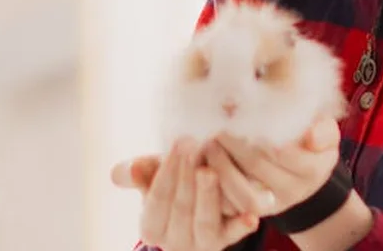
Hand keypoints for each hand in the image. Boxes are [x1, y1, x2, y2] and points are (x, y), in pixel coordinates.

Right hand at [125, 138, 262, 250]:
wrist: (200, 205)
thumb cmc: (175, 186)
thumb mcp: (157, 178)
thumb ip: (142, 173)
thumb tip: (132, 167)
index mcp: (152, 227)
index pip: (157, 199)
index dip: (166, 171)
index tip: (178, 143)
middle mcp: (174, 241)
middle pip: (180, 208)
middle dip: (186, 176)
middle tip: (194, 146)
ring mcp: (201, 243)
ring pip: (204, 222)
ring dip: (207, 196)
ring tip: (210, 171)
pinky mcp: (226, 240)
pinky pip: (233, 234)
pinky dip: (241, 226)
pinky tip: (250, 216)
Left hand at [205, 118, 341, 217]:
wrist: (306, 171)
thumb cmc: (311, 140)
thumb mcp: (325, 131)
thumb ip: (323, 130)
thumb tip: (311, 136)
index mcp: (314, 169)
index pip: (283, 151)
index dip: (260, 132)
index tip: (240, 111)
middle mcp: (294, 191)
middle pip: (258, 168)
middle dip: (234, 144)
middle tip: (217, 123)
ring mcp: (272, 204)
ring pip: (242, 195)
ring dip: (221, 167)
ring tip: (209, 143)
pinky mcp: (251, 211)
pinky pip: (229, 207)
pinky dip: (214, 187)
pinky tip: (204, 164)